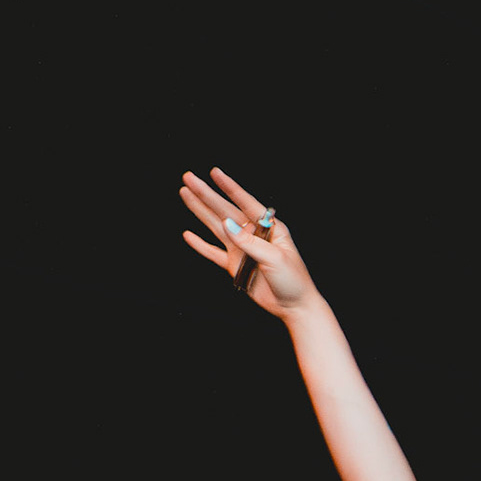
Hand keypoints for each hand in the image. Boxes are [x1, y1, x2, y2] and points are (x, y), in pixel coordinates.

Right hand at [179, 168, 322, 318]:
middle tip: (189, 178)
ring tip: (186, 194)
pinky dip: (200, 245)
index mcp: (269, 229)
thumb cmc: (294, 281)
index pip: (246, 203)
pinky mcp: (235, 266)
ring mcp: (242, 250)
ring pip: (216, 227)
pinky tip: (188, 235)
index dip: (230, 187)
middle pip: (225, 211)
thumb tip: (226, 224)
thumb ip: (250, 242)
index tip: (214, 172)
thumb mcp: (275, 258)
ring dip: (200, 211)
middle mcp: (254, 236)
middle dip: (207, 194)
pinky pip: (213, 253)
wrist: (294, 307)